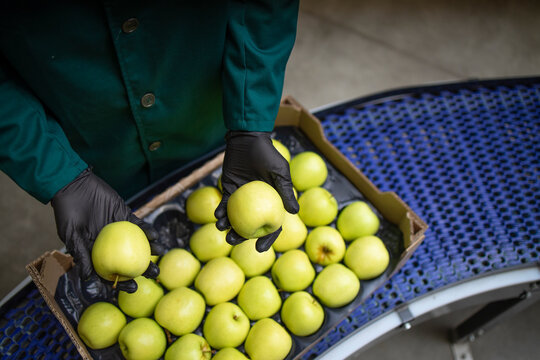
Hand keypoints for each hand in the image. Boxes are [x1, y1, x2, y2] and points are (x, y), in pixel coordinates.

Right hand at [51, 168, 164, 292]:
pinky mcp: (126, 216)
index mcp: (96, 252)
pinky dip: (148, 231)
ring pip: (138, 244)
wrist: (74, 186)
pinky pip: (139, 226)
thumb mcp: (71, 235)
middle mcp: (110, 245)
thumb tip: (87, 279)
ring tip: (161, 255)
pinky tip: (156, 237)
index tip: (134, 288)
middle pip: (129, 260)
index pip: (111, 272)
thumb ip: (81, 254)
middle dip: (144, 269)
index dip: (122, 282)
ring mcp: (120, 231)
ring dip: (151, 250)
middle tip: (155, 274)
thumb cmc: (68, 212)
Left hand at [215, 131, 298, 251]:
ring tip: (221, 229)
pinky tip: (217, 215)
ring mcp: (242, 198)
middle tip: (232, 241)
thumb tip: (294, 212)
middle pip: (250, 226)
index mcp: (272, 202)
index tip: (259, 248)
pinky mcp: (229, 190)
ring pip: (234, 218)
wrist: (247, 140)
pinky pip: (224, 204)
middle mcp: (257, 204)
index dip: (267, 239)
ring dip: (227, 226)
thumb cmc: (267, 154)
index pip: (272, 225)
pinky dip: (220, 211)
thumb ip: (285, 190)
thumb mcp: (279, 172)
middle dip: (240, 237)